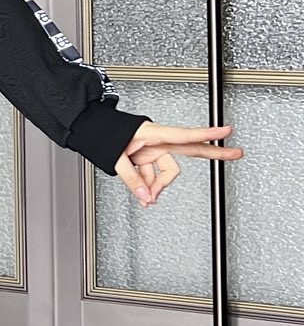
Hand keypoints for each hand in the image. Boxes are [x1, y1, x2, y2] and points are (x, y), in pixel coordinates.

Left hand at [115, 122, 242, 208]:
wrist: (90, 128)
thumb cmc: (103, 133)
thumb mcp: (115, 157)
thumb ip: (132, 178)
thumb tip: (146, 195)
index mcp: (153, 133)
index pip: (185, 135)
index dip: (207, 134)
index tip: (225, 131)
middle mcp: (158, 140)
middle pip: (190, 149)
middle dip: (213, 153)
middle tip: (236, 152)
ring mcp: (153, 148)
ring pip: (166, 171)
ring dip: (159, 186)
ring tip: (147, 198)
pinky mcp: (147, 155)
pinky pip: (154, 173)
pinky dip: (150, 185)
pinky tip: (144, 195)